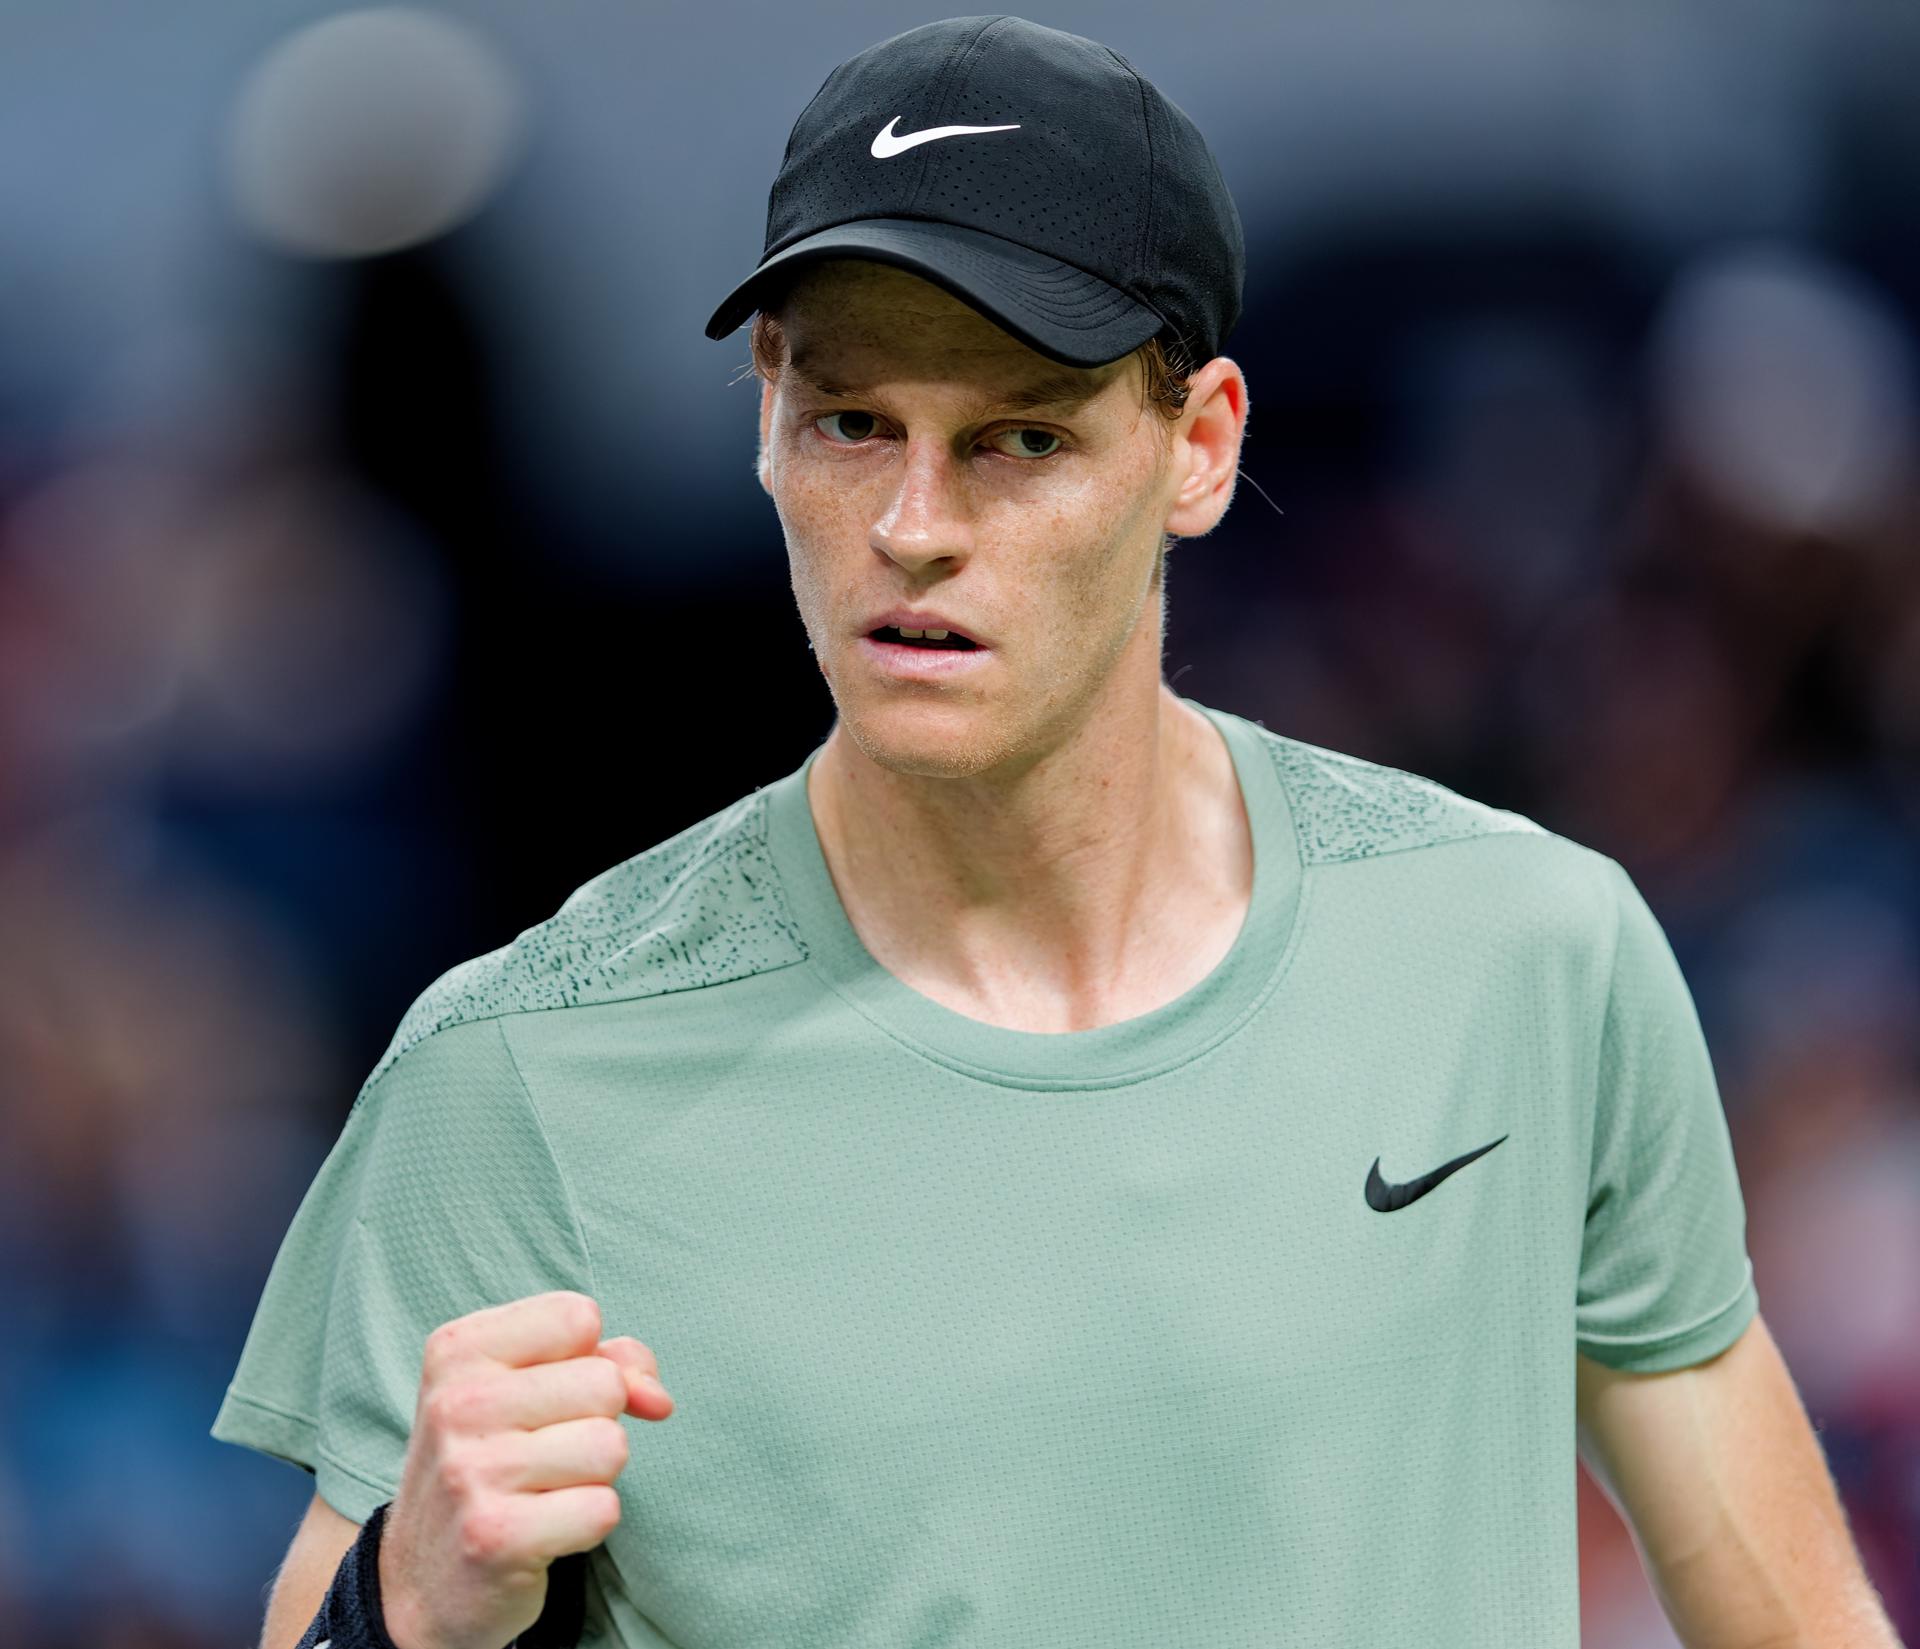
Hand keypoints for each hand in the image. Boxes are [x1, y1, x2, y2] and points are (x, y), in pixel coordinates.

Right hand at [378, 1290, 673, 1648]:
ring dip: (593, 1476)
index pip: (579, 1317)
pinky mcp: (494, 1537)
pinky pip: (603, 1509)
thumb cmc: (493, 1464)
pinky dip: (588, 1524)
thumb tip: (658, 1399)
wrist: (421, 1583)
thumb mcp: (531, 1389)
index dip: (587, 1360)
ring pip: (610, 1446)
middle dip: (595, 1422)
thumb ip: (610, 1362)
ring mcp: (470, 1471)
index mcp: (459, 1350)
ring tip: (542, 1492)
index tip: (547, 1398)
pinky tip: (542, 1531)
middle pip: (605, 1384)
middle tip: (541, 1456)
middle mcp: (456, 1404)